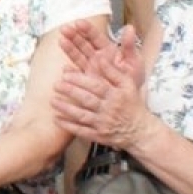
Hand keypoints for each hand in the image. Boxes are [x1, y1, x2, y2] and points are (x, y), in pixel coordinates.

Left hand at [52, 20, 152, 147]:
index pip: (96, 86)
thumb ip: (113, 71)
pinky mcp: (99, 136)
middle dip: (70, 92)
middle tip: (56, 85)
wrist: (140, 131)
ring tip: (52, 101)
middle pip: (87, 100)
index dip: (80, 80)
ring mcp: (103, 124)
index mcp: (116, 95)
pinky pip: (81, 131)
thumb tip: (100, 57)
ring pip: (82, 115)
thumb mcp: (129, 85)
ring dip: (66, 109)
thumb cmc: (132, 104)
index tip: (66, 74)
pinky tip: (57, 119)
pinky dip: (69, 126)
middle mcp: (109, 110)